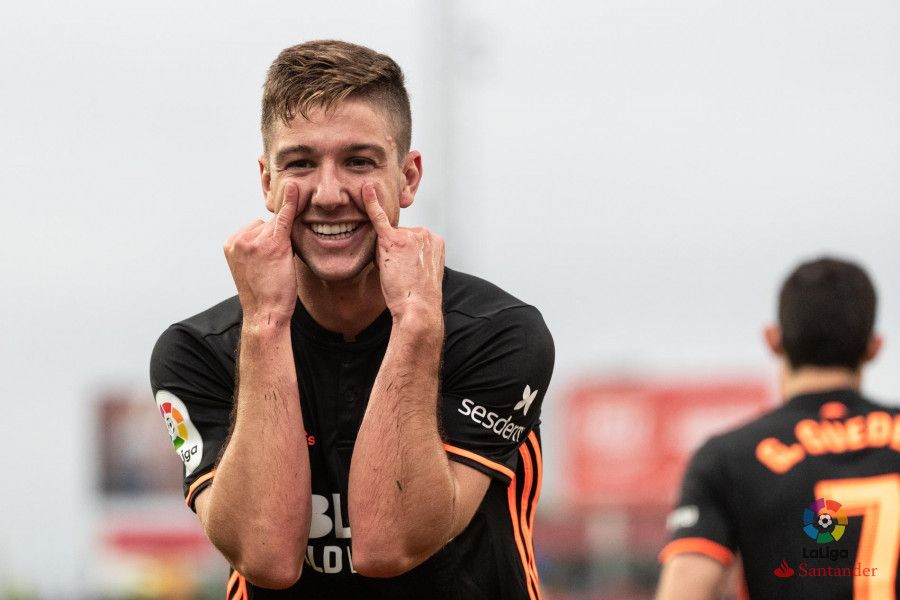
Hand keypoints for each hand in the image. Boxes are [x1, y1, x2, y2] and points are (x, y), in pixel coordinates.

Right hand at [224, 182, 299, 327]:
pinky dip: (291, 203)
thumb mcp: (252, 266)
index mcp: (231, 243)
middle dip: (275, 240)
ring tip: (278, 265)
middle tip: (273, 266)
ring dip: (283, 240)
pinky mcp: (273, 243)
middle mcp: (240, 238)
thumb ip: (256, 246)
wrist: (265, 314)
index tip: (267, 261)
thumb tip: (272, 227)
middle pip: (267, 224)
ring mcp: (254, 239)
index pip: (257, 227)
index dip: (268, 242)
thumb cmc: (263, 294)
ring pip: (278, 226)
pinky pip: (284, 217)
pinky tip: (296, 189)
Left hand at [362, 182, 443, 322]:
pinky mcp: (393, 240)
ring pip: (386, 239)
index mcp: (435, 240)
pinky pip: (379, 218)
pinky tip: (365, 189)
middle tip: (401, 275)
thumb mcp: (420, 272)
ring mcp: (410, 234)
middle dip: (392, 255)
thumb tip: (396, 253)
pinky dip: (371, 203)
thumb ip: (411, 255)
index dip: (401, 258)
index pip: (407, 240)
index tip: (408, 273)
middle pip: (396, 237)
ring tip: (396, 273)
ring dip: (385, 255)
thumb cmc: (417, 297)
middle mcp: (425, 233)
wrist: (418, 308)